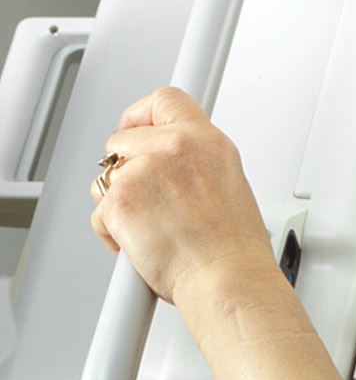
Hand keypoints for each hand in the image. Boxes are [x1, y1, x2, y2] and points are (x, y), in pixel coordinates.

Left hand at [89, 87, 274, 304]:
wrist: (226, 278)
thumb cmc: (233, 248)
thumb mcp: (229, 185)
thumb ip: (196, 163)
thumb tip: (172, 165)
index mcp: (207, 142)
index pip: (165, 100)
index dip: (142, 115)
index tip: (136, 129)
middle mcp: (176, 148)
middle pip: (123, 139)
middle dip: (125, 168)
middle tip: (146, 198)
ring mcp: (144, 171)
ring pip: (106, 177)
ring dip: (119, 202)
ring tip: (152, 226)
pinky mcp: (119, 199)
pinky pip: (99, 210)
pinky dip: (113, 231)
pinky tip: (142, 242)